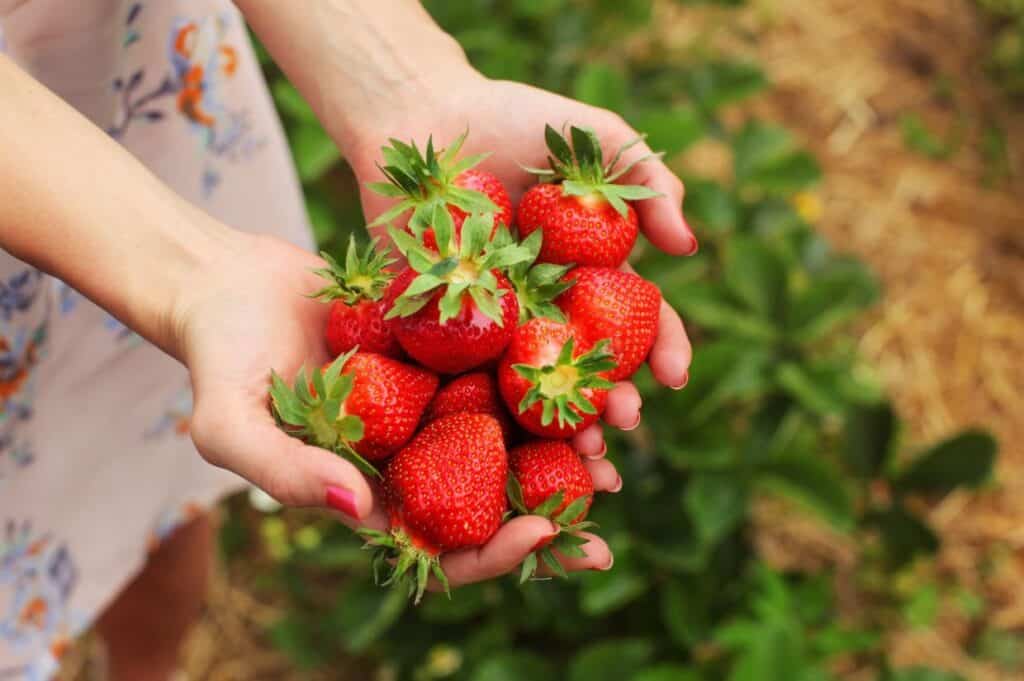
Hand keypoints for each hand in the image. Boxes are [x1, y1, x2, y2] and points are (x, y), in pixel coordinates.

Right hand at [174, 230, 618, 586]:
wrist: (230, 282)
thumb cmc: (219, 361)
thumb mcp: (230, 424)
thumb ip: (283, 472)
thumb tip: (357, 508)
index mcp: (372, 493)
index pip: (442, 547)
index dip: (495, 553)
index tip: (542, 533)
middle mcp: (412, 455)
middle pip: (494, 496)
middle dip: (557, 501)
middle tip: (609, 488)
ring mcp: (431, 402)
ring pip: (511, 430)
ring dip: (564, 434)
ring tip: (617, 423)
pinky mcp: (443, 348)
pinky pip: (499, 363)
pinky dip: (540, 367)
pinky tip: (585, 356)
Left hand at [346, 74, 694, 461]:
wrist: (422, 114)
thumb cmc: (512, 120)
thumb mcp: (594, 137)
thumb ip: (649, 180)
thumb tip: (689, 246)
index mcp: (587, 272)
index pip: (635, 320)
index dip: (660, 348)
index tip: (676, 375)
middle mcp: (546, 305)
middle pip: (587, 366)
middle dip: (613, 399)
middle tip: (627, 421)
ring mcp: (494, 322)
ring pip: (533, 387)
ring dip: (561, 424)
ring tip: (582, 449)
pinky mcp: (440, 328)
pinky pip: (466, 378)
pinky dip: (490, 413)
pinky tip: (509, 439)